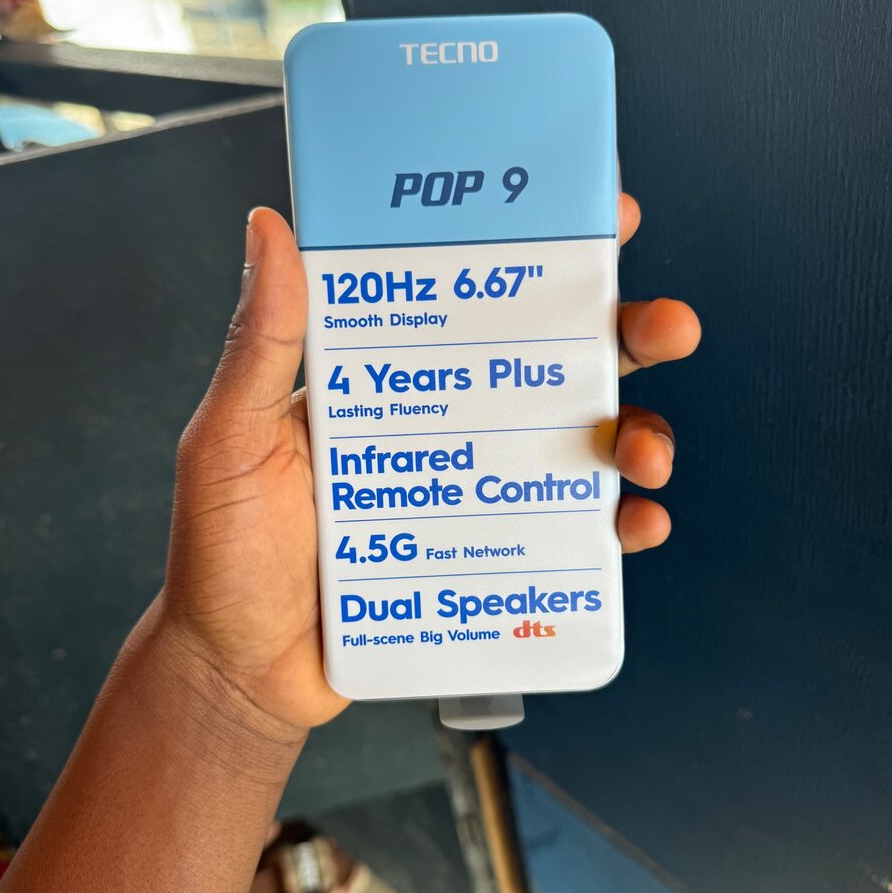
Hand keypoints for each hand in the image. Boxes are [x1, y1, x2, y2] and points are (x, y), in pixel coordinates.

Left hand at [158, 200, 699, 733]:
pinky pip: (576, 534)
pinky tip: (638, 524)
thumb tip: (269, 229)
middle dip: (626, 335)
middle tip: (665, 327)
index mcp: (389, 378)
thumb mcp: (233, 440)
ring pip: (582, 443)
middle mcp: (445, 422)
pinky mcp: (495, 554)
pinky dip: (623, 525)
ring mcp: (477, 488)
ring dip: (639, 433)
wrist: (246, 675)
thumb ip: (260, 345)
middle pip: (553, 361)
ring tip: (644, 451)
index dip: (541, 252)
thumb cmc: (226, 556)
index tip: (599, 218)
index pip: (472, 295)